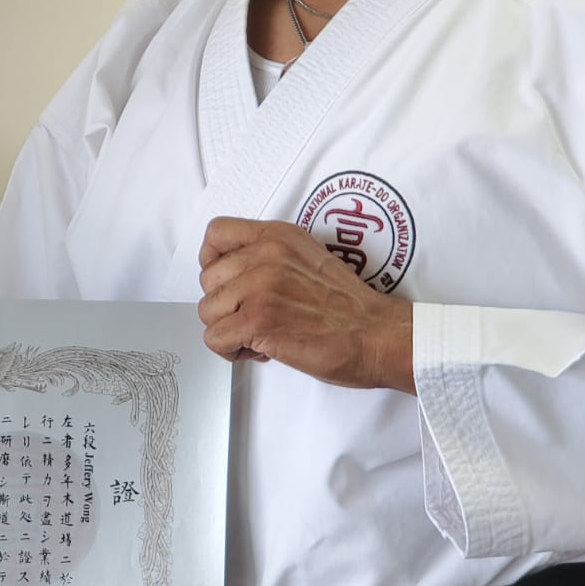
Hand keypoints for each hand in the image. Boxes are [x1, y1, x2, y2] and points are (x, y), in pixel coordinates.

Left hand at [197, 217, 413, 393]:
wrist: (377, 334)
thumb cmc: (347, 305)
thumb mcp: (306, 256)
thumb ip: (268, 255)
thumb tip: (232, 273)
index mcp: (276, 236)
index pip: (215, 233)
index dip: (212, 262)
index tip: (228, 283)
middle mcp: (265, 255)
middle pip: (207, 280)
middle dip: (226, 305)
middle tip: (256, 318)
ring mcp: (260, 287)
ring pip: (207, 311)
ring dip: (230, 330)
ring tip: (262, 335)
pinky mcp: (258, 321)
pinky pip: (214, 339)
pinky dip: (232, 352)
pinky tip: (261, 350)